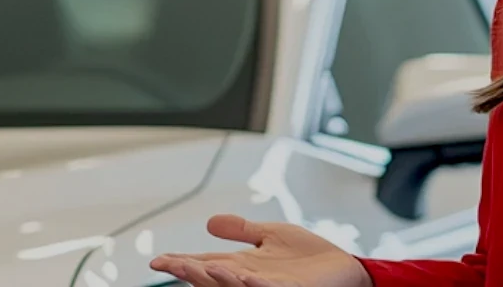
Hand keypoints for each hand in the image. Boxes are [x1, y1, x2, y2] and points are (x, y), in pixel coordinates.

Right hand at [149, 215, 370, 286]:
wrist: (345, 269)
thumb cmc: (310, 258)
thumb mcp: (270, 235)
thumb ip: (241, 229)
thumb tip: (209, 222)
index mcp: (241, 265)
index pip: (204, 263)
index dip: (181, 262)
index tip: (157, 260)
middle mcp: (249, 280)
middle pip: (212, 278)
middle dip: (190, 271)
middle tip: (171, 264)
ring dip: (215, 279)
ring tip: (196, 267)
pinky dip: (253, 285)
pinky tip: (243, 276)